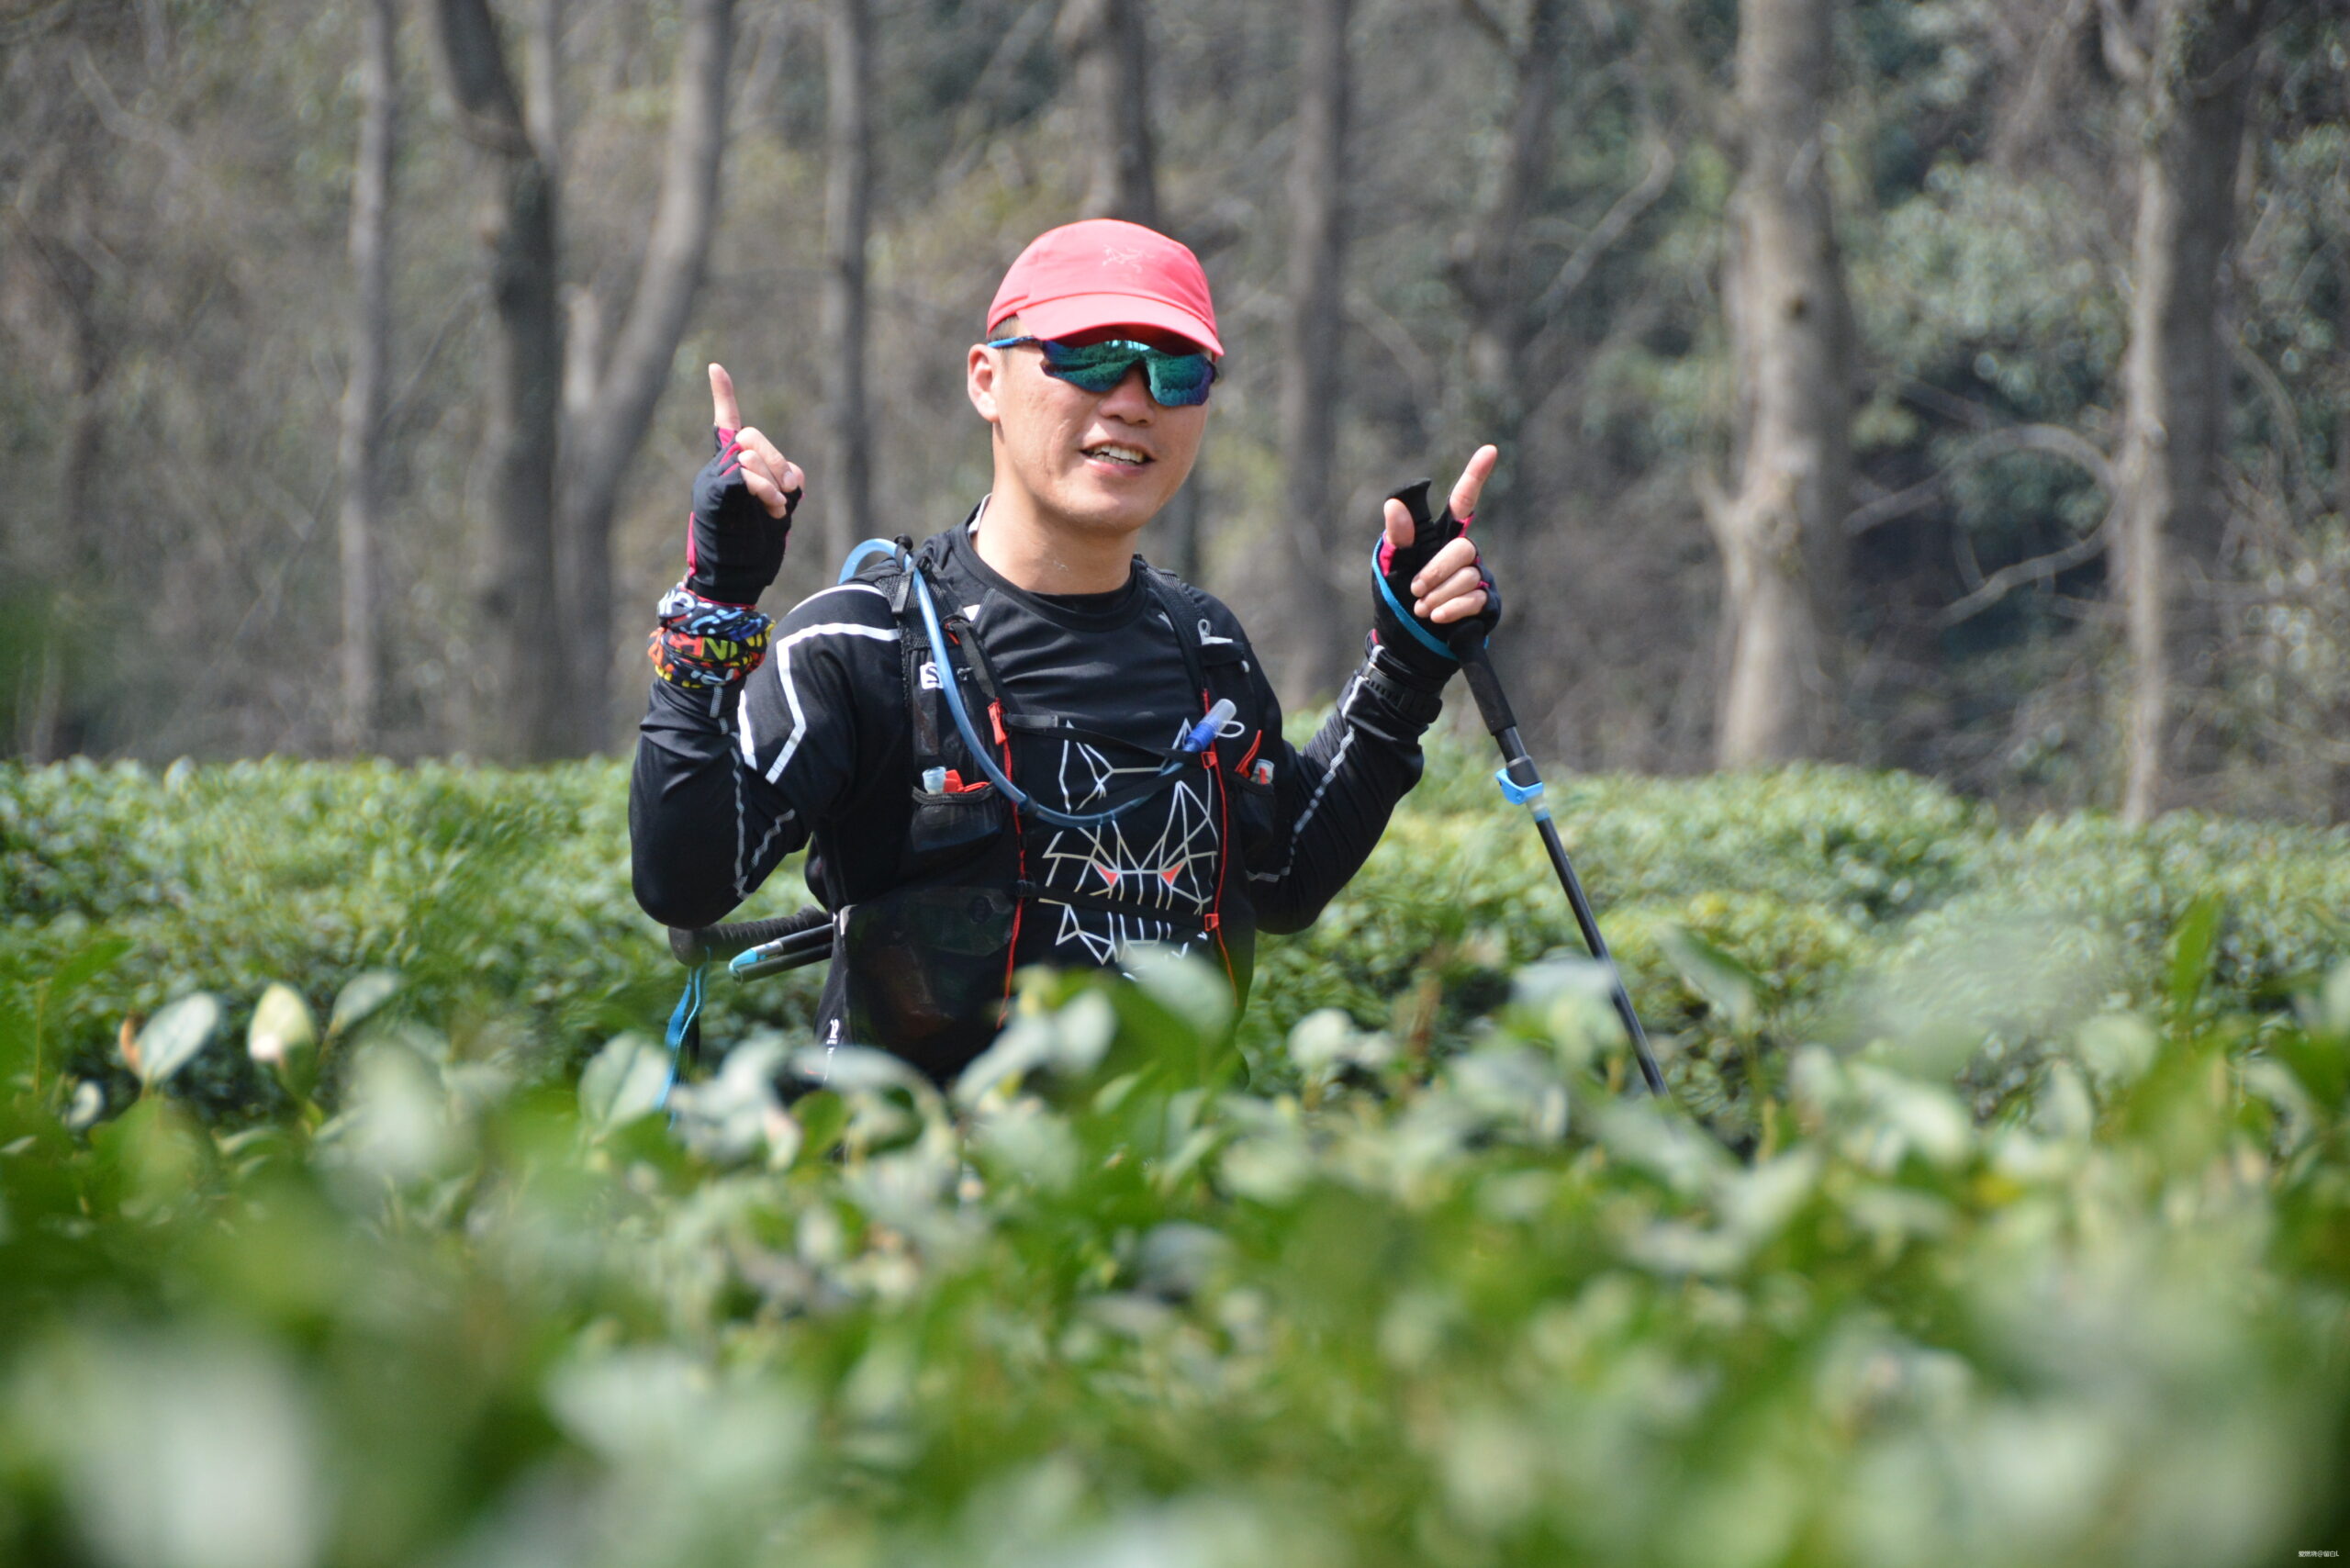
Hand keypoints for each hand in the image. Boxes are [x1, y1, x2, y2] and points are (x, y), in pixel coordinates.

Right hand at [684, 363, 803, 604]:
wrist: (735, 581)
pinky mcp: (713, 495)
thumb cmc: (757, 549)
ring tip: (775, 509)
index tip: (715, 367)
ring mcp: (712, 481)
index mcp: (732, 470)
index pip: (726, 423)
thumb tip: (785, 473)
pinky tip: (771, 507)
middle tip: (784, 492)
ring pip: (750, 456)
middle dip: (776, 460)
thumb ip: (783, 480)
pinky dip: (763, 488)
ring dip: (773, 482)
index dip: (723, 395)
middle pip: (751, 436)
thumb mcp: (779, 508)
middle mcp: (717, 470)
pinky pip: (742, 475)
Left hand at [1370, 445, 1502, 681]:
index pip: (1461, 502)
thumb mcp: (1388, 568)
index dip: (1474, 476)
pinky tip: (1437, 618)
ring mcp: (1477, 578)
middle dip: (1435, 571)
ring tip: (1422, 609)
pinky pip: (1475, 598)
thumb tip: (1394, 503)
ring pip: (1468, 576)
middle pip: (1462, 548)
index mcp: (1439, 538)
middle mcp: (1463, 554)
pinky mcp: (1485, 603)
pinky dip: (1452, 608)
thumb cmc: (1393, 600)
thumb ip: (1396, 538)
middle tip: (1415, 590)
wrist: (1404, 646)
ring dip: (1439, 595)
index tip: (1489, 450)